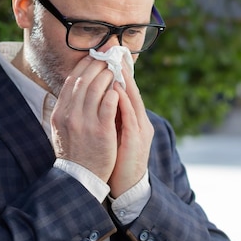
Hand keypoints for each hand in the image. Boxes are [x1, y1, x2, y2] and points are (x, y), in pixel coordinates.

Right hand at [51, 56, 119, 182]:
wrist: (80, 178)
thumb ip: (67, 108)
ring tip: (115, 70)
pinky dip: (114, 92)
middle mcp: (70, 115)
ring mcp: (85, 122)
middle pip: (84, 80)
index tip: (93, 57)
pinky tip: (119, 88)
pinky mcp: (102, 131)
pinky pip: (109, 104)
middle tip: (107, 57)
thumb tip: (75, 87)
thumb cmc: (74, 152)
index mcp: (60, 112)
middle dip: (97, 65)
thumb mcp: (61, 128)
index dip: (84, 66)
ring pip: (97, 88)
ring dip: (107, 75)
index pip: (71, 81)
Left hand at [108, 63, 153, 197]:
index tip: (110, 57)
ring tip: (113, 64)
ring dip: (123, 80)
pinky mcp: (135, 139)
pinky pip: (129, 115)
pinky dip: (122, 100)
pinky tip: (115, 89)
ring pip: (132, 99)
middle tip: (112, 53)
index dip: (120, 74)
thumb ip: (111, 117)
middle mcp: (140, 122)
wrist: (128, 187)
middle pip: (132, 91)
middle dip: (121, 70)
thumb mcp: (116, 135)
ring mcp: (139, 130)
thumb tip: (100, 100)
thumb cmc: (119, 161)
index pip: (127, 92)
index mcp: (134, 120)